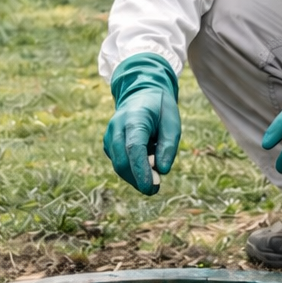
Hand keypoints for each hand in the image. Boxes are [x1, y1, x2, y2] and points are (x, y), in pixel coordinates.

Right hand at [103, 53, 180, 194]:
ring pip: (118, 164)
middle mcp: (117, 127)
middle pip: (122, 160)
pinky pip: (118, 162)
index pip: (134, 148)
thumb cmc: (159, 109)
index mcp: (134, 118)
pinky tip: (144, 164)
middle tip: (155, 189)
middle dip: (137, 179)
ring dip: (134, 176)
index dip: (141, 170)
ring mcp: (109, 135)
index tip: (150, 187)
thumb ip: (168, 146)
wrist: (140, 93)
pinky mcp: (108, 143)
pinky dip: (130, 169)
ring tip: (152, 176)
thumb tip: (162, 170)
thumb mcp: (172, 123)